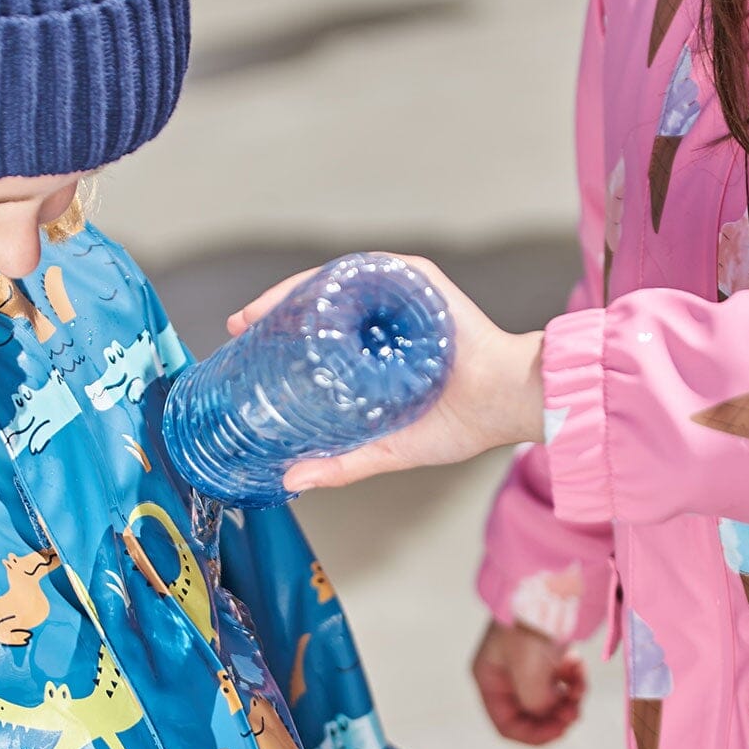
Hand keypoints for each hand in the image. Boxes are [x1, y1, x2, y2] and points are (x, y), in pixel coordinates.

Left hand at [225, 256, 545, 491]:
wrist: (507, 403)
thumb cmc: (462, 424)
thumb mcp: (387, 449)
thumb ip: (342, 464)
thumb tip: (291, 478)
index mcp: (378, 353)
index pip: (319, 335)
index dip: (280, 335)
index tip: (243, 343)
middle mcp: (387, 320)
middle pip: (321, 305)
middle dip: (277, 310)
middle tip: (241, 326)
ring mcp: (403, 298)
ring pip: (339, 283)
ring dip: (296, 292)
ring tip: (263, 310)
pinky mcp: (421, 283)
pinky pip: (373, 270)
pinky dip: (339, 276)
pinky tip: (308, 292)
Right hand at [472, 621, 586, 744]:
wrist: (550, 582)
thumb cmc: (530, 625)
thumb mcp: (529, 674)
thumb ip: (536, 705)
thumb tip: (551, 712)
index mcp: (490, 681)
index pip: (507, 726)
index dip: (535, 735)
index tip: (561, 730)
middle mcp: (506, 676)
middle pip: (532, 715)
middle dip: (556, 715)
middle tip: (576, 710)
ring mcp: (528, 664)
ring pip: (552, 699)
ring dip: (570, 697)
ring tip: (580, 683)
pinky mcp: (548, 654)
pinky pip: (563, 679)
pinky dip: (574, 677)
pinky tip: (578, 663)